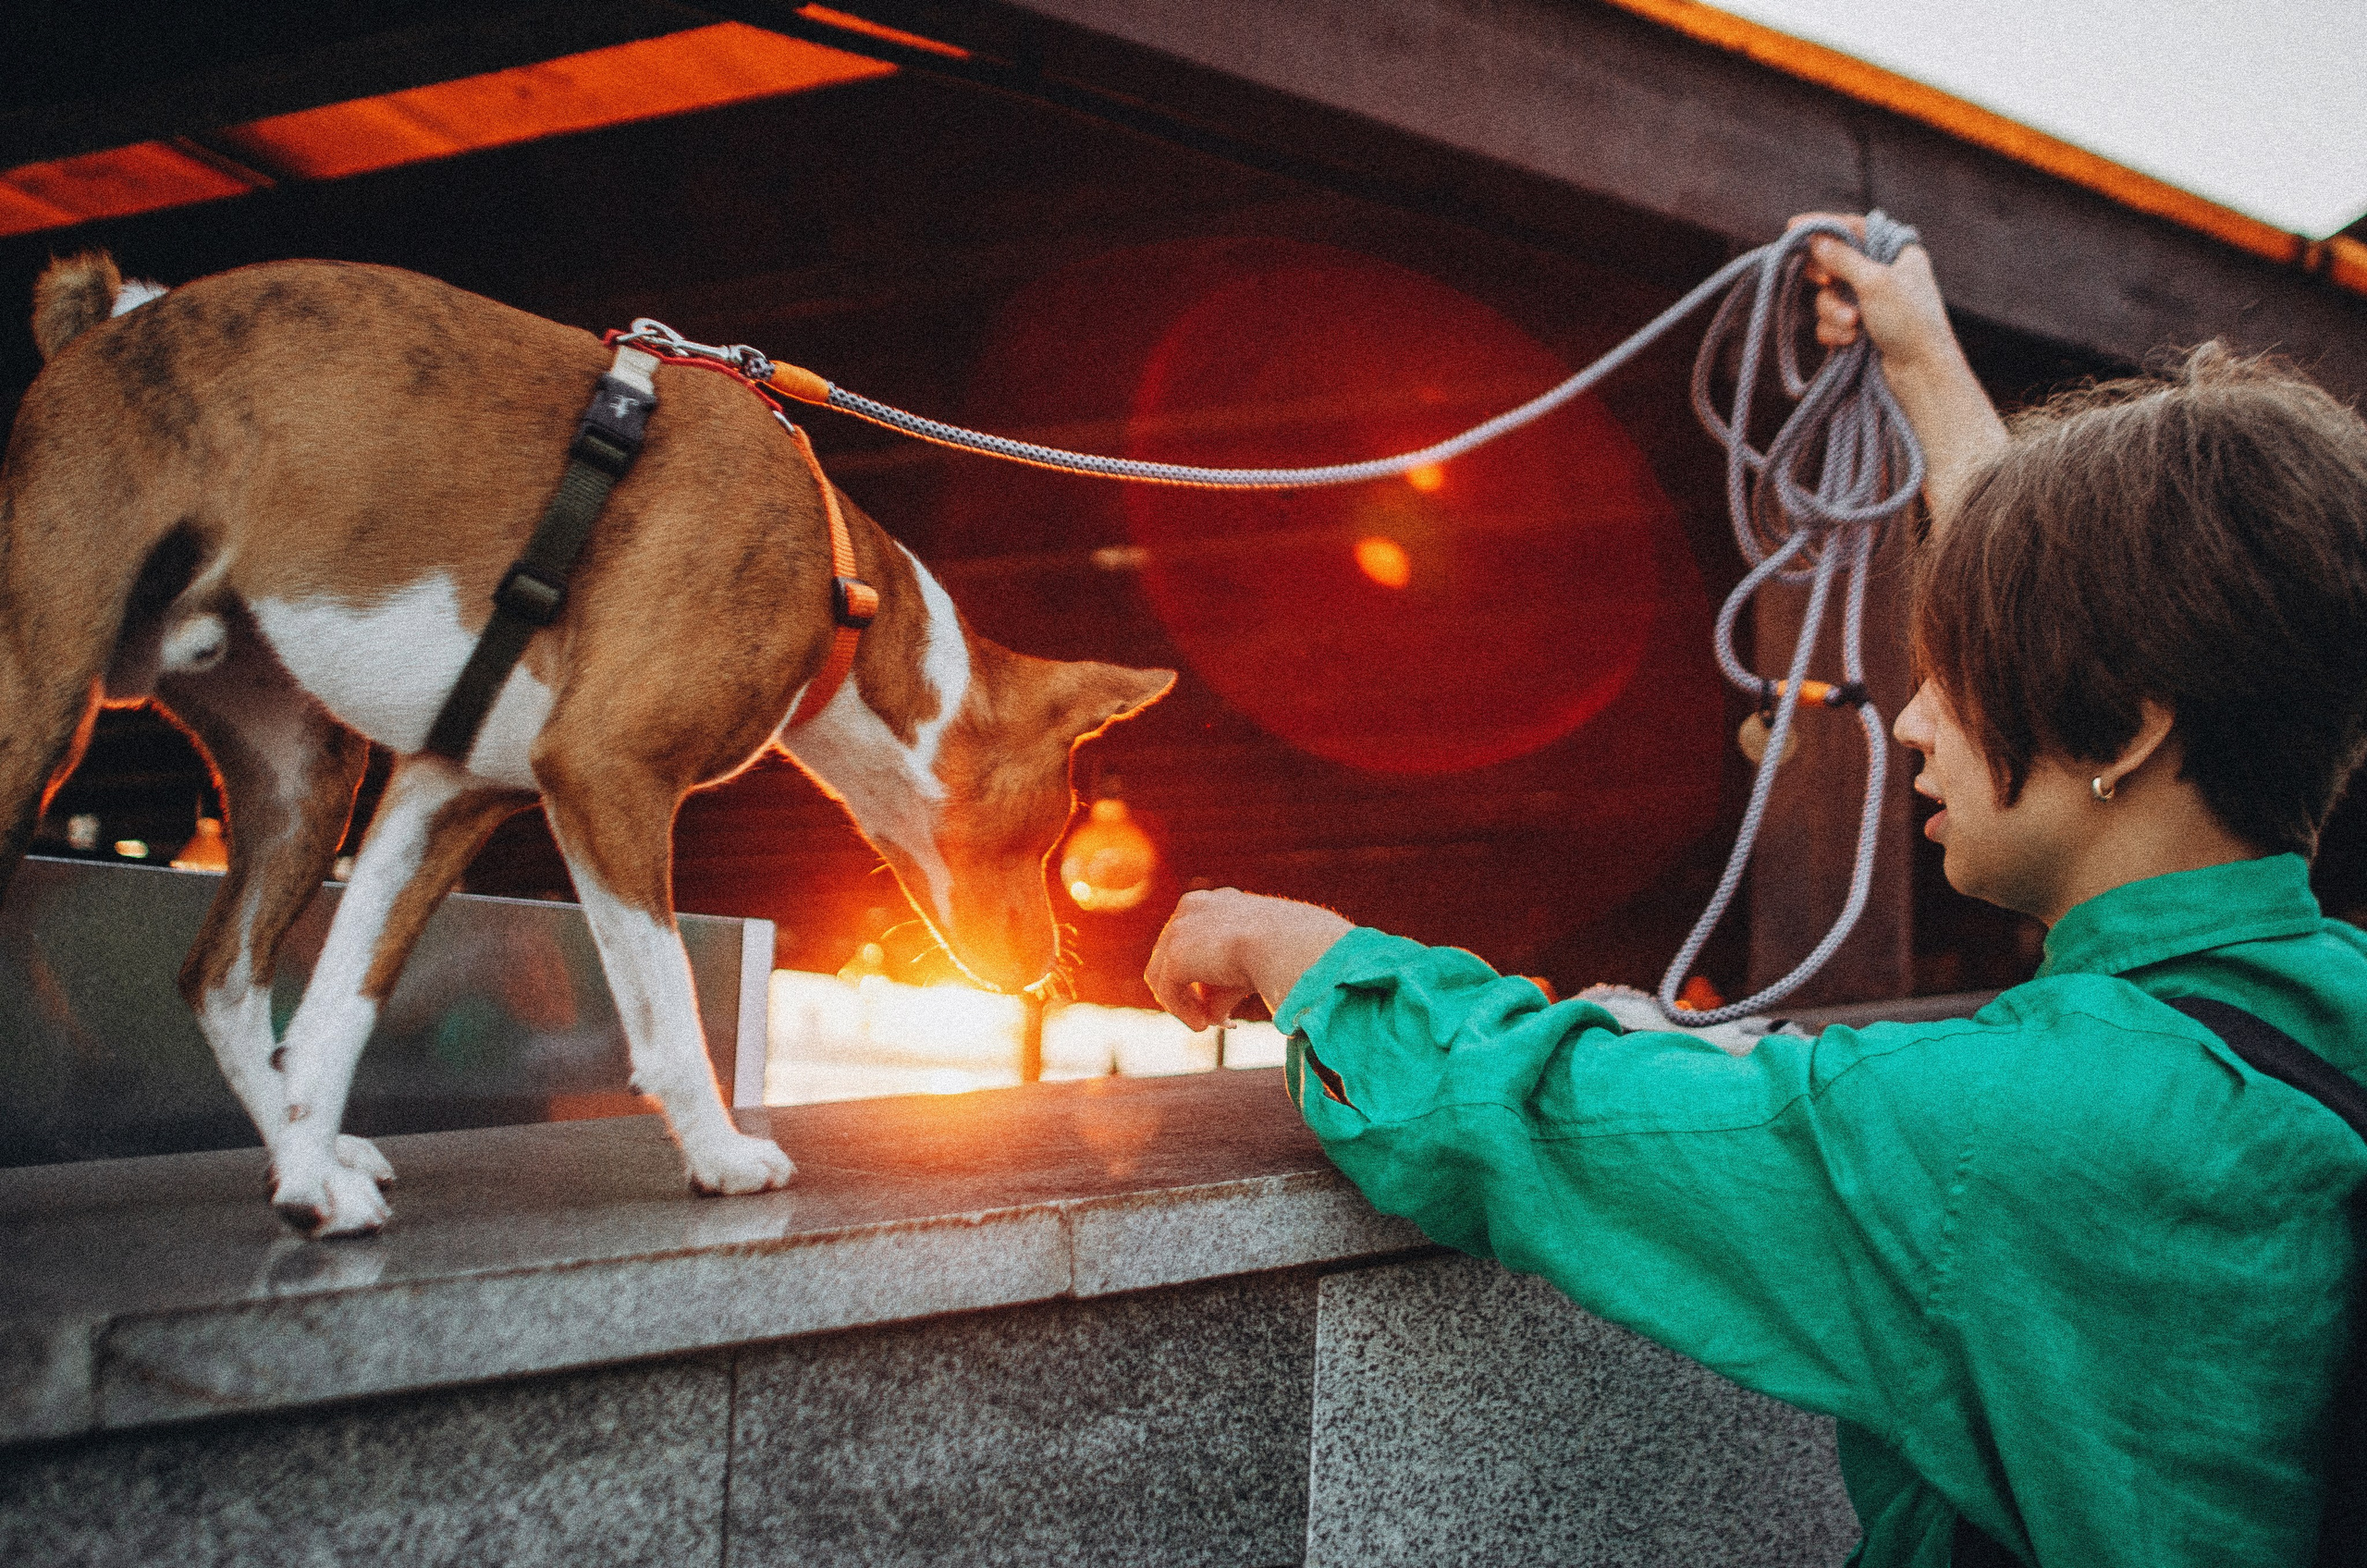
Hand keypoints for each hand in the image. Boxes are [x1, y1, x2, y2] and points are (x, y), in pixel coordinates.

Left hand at [1145, 888, 1352, 1031]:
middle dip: (1186, 988)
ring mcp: (1180, 929)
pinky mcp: (1176, 954)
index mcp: (1214, 902)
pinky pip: (1168, 990)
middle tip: (1206, 1016)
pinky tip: (1203, 1026)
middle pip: (1173, 954)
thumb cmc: (1283, 952)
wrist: (1287, 942)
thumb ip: (1225, 986)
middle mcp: (1192, 908)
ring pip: (1164, 973)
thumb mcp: (1252, 966)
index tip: (1212, 997)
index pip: (1192, 937)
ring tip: (1204, 1024)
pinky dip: (1182, 1011)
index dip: (1197, 971)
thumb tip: (1212, 1017)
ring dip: (1181, 1003)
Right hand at [1787, 212, 2006, 534]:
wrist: (1920, 377)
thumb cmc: (1909, 323)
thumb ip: (1842, 258)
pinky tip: (1847, 344)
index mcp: (1898, 253)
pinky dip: (1833, 332)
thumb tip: (1815, 239)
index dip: (1824, 227)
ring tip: (1850, 328)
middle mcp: (1884, 275)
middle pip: (1835, 264)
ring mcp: (1870, 306)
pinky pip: (1830, 324)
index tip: (1792, 228)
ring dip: (1832, 313)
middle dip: (1827, 281)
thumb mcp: (1875, 282)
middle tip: (1824, 282)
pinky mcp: (1859, 332)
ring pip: (1828, 297)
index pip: (1855, 229)